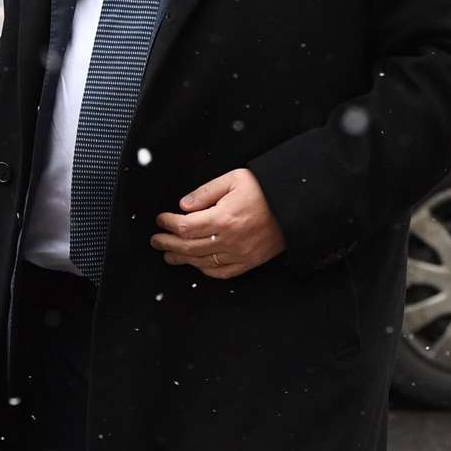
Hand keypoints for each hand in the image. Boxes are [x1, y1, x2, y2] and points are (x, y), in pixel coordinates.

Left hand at [151, 168, 285, 279]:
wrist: (295, 205)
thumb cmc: (265, 190)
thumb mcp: (234, 179)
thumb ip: (206, 192)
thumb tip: (184, 206)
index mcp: (223, 218)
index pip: (185, 226)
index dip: (168, 224)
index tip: (160, 220)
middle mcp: (229, 239)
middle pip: (189, 247)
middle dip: (167, 244)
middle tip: (156, 241)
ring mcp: (240, 254)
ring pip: (202, 262)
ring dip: (181, 259)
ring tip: (168, 255)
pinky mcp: (249, 262)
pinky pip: (222, 272)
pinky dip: (205, 269)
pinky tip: (195, 264)